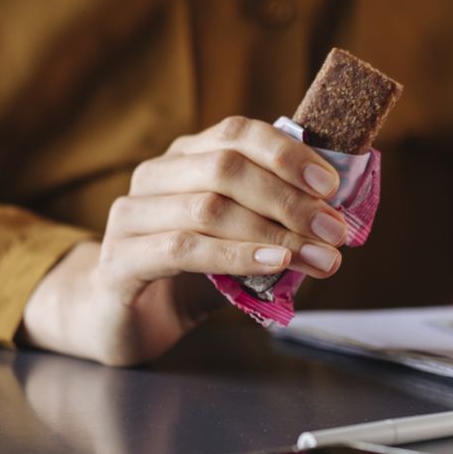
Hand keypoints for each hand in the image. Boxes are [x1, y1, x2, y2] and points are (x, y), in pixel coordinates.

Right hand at [21, 116, 350, 365]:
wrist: (117, 319)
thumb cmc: (185, 275)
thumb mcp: (237, 240)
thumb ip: (272, 222)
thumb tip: (335, 217)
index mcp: (184, 158)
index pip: (236, 133)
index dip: (287, 153)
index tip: (331, 185)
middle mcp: (153, 177)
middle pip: (226, 169)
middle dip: (290, 199)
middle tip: (335, 230)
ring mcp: (130, 217)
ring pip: (208, 207)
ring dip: (274, 231)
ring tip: (319, 256)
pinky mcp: (118, 261)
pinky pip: (182, 248)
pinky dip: (235, 254)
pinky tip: (275, 263)